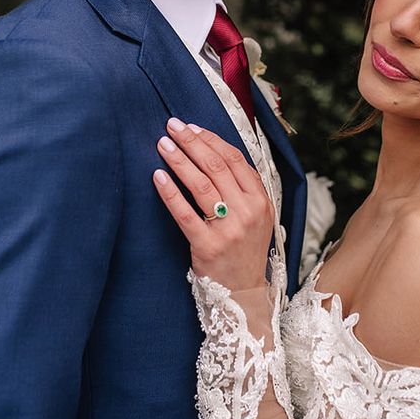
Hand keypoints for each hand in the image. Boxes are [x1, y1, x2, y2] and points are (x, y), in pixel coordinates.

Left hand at [153, 118, 275, 290]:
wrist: (243, 291)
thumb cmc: (244, 250)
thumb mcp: (256, 217)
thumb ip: (242, 189)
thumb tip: (214, 153)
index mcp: (261, 200)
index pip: (235, 160)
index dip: (211, 140)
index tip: (191, 127)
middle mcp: (248, 212)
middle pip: (217, 167)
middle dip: (192, 142)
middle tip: (171, 127)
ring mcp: (229, 230)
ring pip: (201, 185)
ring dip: (179, 160)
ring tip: (163, 145)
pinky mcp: (208, 246)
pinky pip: (185, 213)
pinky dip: (170, 193)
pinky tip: (158, 177)